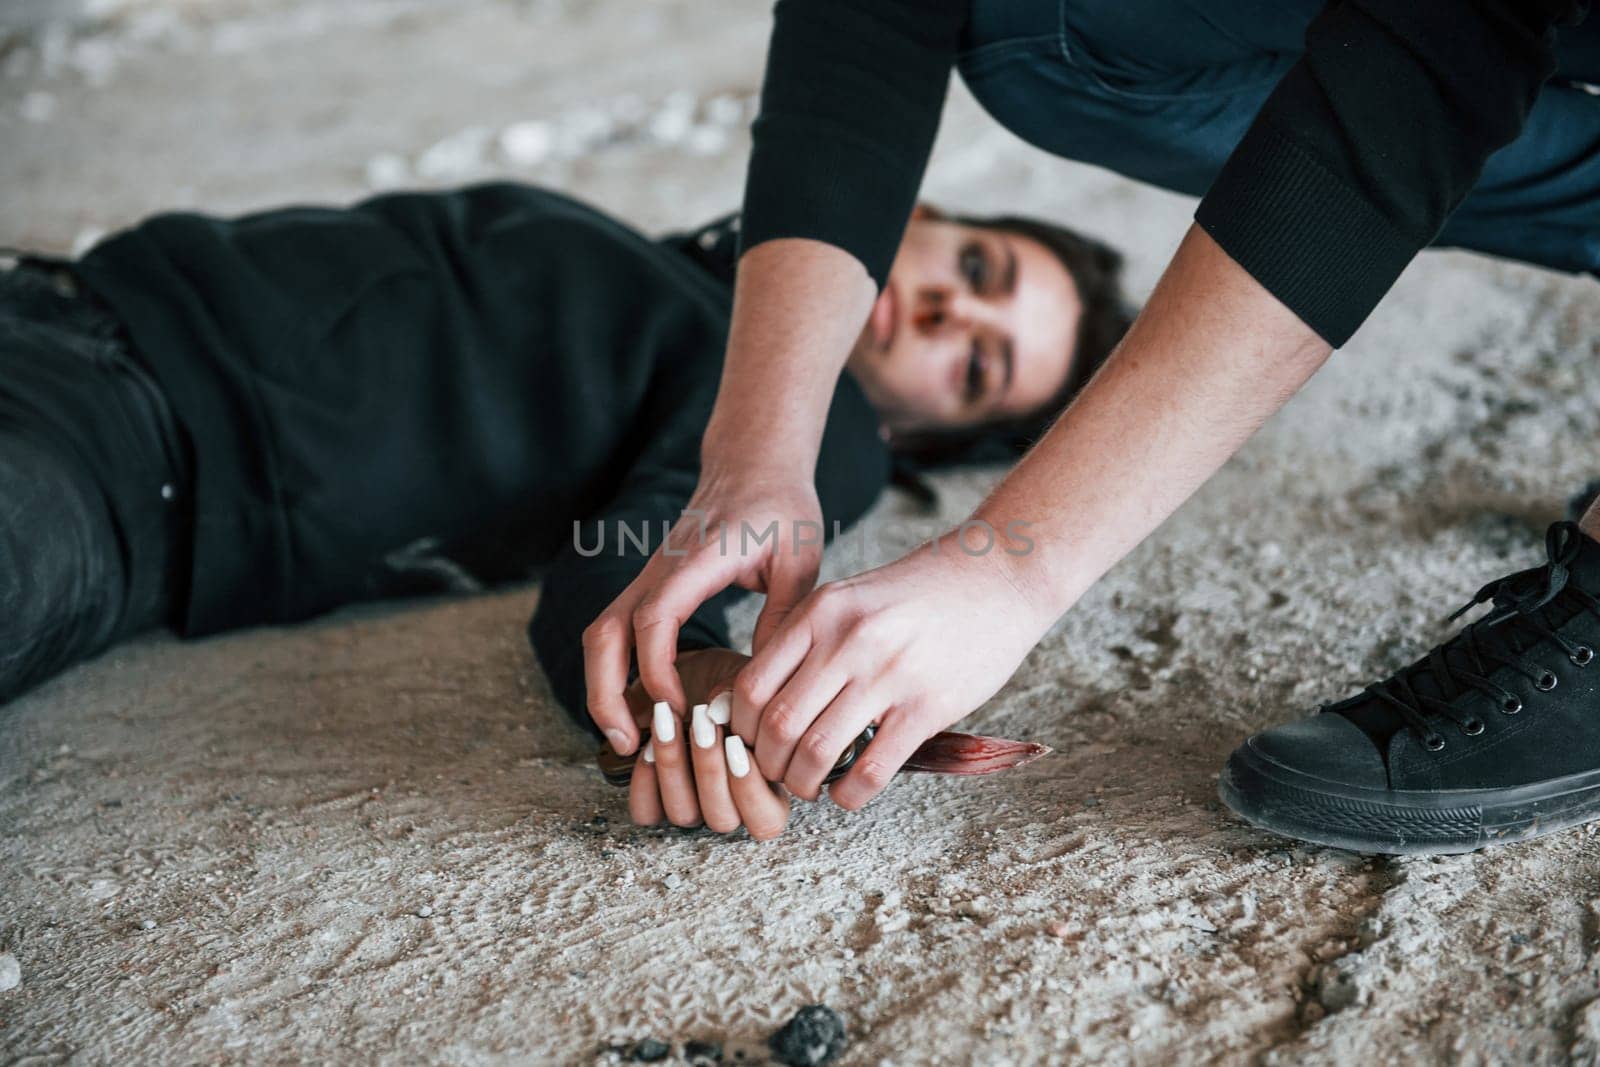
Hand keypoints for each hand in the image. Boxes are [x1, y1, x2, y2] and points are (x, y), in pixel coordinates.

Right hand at [584, 468, 822, 756]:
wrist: (755, 464)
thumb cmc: (781, 507)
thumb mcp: (799, 559)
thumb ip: (784, 616)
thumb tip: (766, 683)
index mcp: (696, 561)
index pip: (654, 618)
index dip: (657, 670)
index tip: (677, 710)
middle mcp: (660, 570)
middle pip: (605, 632)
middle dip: (605, 691)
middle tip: (627, 744)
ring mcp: (650, 577)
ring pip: (602, 633)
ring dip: (604, 686)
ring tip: (627, 739)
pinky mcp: (652, 586)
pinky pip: (619, 631)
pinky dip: (619, 671)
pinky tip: (642, 708)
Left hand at [623, 647, 790, 838]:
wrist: (687, 674)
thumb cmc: (723, 682)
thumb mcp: (739, 681)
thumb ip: (738, 699)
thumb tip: (720, 708)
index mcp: (765, 792)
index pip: (766, 820)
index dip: (751, 787)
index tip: (736, 740)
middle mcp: (729, 808)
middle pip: (721, 819)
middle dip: (709, 767)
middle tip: (702, 720)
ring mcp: (691, 808)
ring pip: (683, 813)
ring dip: (674, 766)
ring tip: (669, 720)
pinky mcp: (653, 803)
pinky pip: (646, 811)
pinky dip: (644, 781)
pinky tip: (648, 744)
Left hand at [731, 531, 1056, 809]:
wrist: (997, 574)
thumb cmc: (918, 591)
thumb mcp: (850, 597)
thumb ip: (807, 639)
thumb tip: (761, 700)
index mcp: (821, 612)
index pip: (752, 685)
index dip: (742, 728)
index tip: (753, 743)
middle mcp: (848, 640)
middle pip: (777, 725)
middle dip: (767, 764)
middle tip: (778, 773)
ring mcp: (889, 673)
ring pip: (817, 752)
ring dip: (803, 783)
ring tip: (810, 786)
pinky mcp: (928, 705)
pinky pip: (872, 769)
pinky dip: (850, 794)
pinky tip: (848, 794)